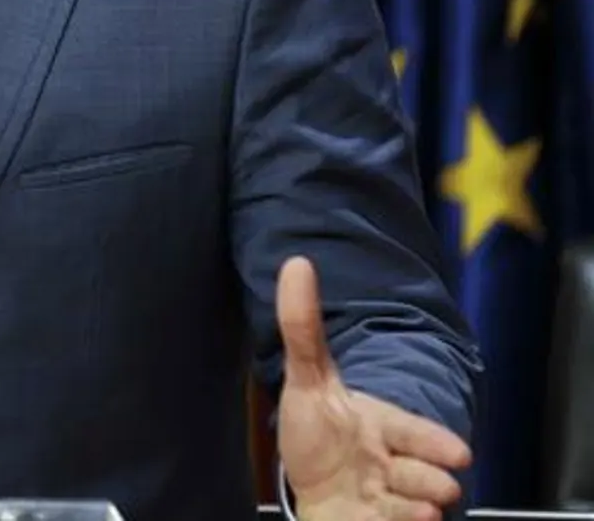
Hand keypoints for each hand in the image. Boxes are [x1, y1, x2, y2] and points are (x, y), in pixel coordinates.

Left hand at [276, 257, 471, 520]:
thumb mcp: (306, 381)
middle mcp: (392, 461)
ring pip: (419, 500)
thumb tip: (297, 263)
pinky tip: (390, 515)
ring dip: (419, 501)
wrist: (313, 497)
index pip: (412, 431)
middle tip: (443, 485)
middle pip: (425, 471)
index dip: (433, 441)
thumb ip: (302, 328)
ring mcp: (390, 495)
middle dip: (433, 478)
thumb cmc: (316, 438)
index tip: (460, 453)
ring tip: (417, 503)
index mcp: (380, 425)